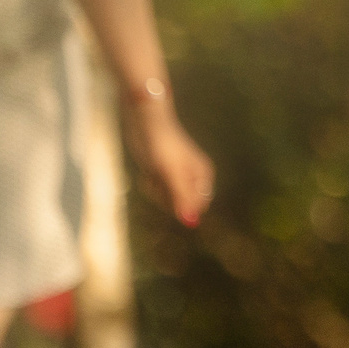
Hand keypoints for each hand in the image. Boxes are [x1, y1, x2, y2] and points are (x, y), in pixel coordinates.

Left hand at [122, 100, 213, 227]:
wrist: (144, 124)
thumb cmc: (161, 146)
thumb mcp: (171, 175)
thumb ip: (182, 198)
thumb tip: (192, 223)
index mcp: (203, 175)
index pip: (196, 207)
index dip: (180, 205)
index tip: (170, 190)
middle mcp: (193, 177)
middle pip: (180, 206)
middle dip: (166, 197)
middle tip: (160, 178)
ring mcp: (176, 176)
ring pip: (165, 200)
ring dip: (155, 191)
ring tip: (154, 172)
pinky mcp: (162, 173)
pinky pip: (155, 191)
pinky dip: (149, 184)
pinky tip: (147, 171)